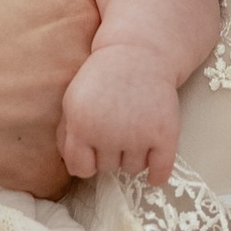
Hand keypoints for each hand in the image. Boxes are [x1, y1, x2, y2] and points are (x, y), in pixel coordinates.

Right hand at [0, 0, 96, 197]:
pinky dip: (38, 162)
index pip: (92, 24)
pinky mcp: (46, 172)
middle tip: (15, 79)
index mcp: (66, 15)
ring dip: (56, 120)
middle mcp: (78, 69)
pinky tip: (0, 146)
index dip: (62, 32)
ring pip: (81, 124)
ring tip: (8, 115)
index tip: (31, 40)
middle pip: (93, 75)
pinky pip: (60, 169)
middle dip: (63, 76)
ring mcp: (65, 123)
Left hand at [57, 46, 182, 183]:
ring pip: (133, 169)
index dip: (86, 161)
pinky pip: (160, 172)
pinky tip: (155, 174)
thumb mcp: (73, 100)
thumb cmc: (103, 79)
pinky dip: (157, 176)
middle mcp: (108, 134)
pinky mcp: (164, 134)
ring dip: (134, 156)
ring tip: (135, 131)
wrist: (139, 54)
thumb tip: (70, 165)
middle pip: (107, 169)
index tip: (93, 152)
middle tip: (118, 129)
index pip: (80, 169)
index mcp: (81, 126)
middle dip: (110, 153)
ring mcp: (138, 135)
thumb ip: (66, 133)